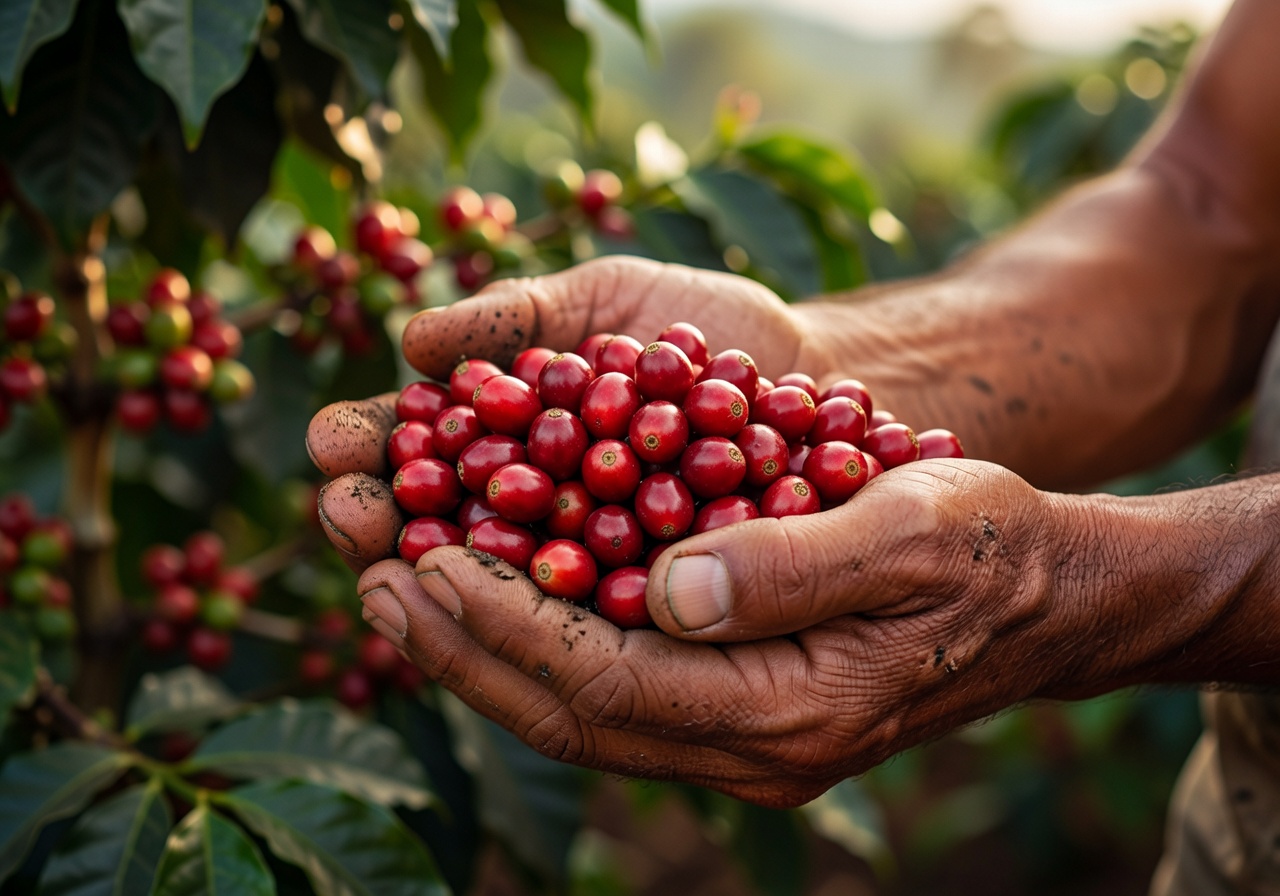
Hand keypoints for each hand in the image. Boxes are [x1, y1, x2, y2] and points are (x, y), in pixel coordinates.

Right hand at [306, 256, 828, 569]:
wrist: (805, 368)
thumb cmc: (690, 323)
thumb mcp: (601, 300)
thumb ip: (516, 317)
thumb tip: (413, 339)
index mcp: (500, 440)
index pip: (414, 450)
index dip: (368, 450)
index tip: (330, 447)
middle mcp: (531, 511)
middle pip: (438, 522)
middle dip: (387, 519)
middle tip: (350, 514)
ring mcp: (586, 561)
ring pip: (504, 575)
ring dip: (451, 570)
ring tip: (408, 562)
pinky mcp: (646, 597)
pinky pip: (596, 600)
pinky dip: (560, 593)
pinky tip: (525, 591)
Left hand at [346, 460, 1078, 807]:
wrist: (1045, 596)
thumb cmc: (988, 545)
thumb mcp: (910, 528)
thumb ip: (793, 565)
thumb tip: (667, 588)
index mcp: (786, 713)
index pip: (607, 682)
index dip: (507, 623)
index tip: (424, 560)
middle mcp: (750, 751)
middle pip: (570, 712)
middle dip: (463, 646)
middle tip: (373, 575)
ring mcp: (740, 740)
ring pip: (580, 709)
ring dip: (484, 648)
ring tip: (401, 583)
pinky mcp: (737, 707)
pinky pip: (612, 686)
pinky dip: (541, 641)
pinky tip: (492, 591)